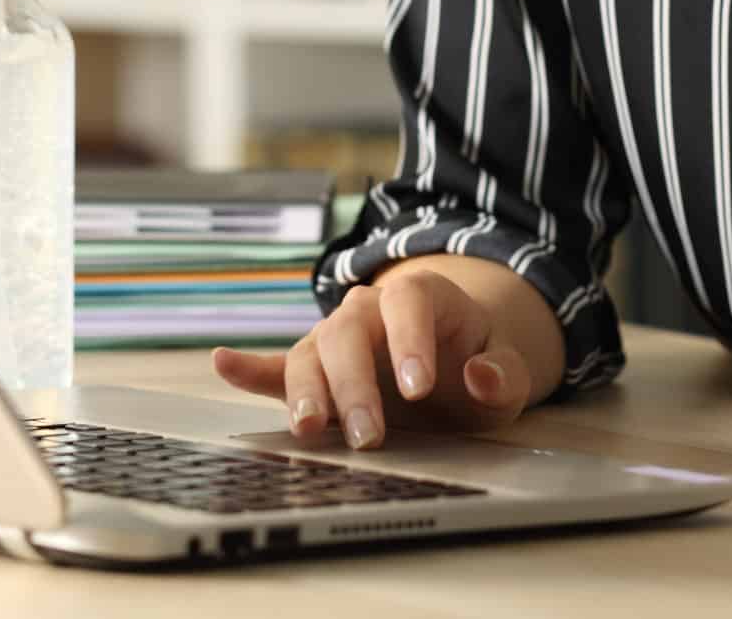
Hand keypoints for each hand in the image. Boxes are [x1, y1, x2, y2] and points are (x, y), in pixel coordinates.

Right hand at [210, 271, 535, 450]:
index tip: (418, 389)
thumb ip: (502, 373)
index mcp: (422, 297)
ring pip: (311, 352)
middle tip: (368, 436)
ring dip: (307, 391)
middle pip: (349, 333)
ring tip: (307, 428)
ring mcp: (336, 338)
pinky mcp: (314, 369)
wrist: (453, 359)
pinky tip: (223, 363)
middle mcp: (369, 310)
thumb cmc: (479, 361)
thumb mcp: (507, 369)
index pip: (408, 303)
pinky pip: (277, 366)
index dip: (409, 341)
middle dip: (354, 384)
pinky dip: (250, 368)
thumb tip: (481, 376)